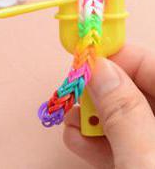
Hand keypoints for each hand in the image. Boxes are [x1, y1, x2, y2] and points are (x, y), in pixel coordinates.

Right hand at [64, 44, 154, 168]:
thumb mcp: (145, 158)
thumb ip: (123, 111)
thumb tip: (98, 70)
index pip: (150, 65)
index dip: (118, 57)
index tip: (87, 58)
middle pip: (132, 89)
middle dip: (98, 89)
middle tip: (76, 90)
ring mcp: (152, 143)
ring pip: (121, 115)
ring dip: (90, 115)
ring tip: (70, 118)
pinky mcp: (139, 160)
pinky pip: (117, 141)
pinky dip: (93, 138)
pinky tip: (76, 138)